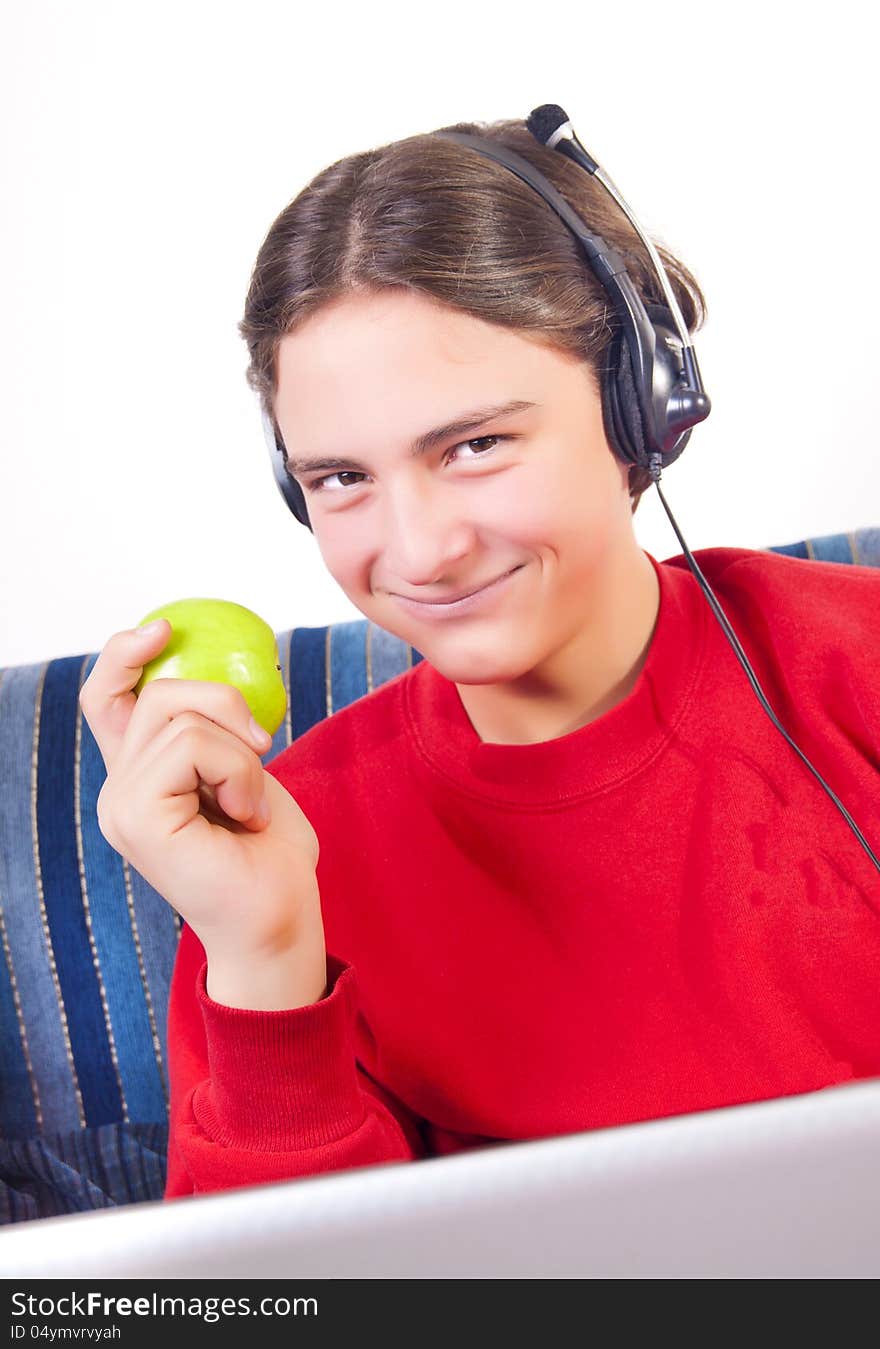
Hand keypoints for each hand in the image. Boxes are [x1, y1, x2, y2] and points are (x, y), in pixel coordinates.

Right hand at [79, 621, 324, 974]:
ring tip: (253, 802)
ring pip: (178, 715)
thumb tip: (218, 680)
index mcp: (139, 778)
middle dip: (224, 702)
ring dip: (239, 749)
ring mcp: (120, 805)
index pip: (106, 698)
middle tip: (263, 749)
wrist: (280, 921)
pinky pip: (190, 745)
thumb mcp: (245, 775)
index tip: (164, 628)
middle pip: (155, 693)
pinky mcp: (136, 817)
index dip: (125, 654)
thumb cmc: (271, 857)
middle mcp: (118, 790)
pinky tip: (248, 813)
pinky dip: (237, 769)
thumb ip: (215, 734)